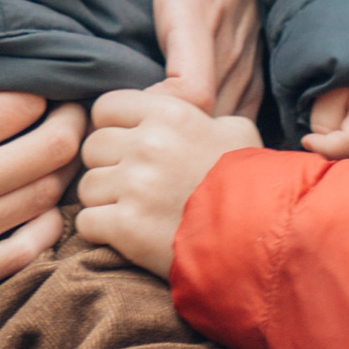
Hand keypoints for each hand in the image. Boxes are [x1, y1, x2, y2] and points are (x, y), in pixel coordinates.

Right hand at [0, 93, 87, 332]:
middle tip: (71, 116)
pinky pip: (24, 255)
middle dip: (72, 125)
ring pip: (46, 200)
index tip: (47, 86)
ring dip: (59, 175)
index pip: (24, 105)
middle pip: (53, 149)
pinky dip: (44, 229)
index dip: (44, 90)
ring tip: (54, 162)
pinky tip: (39, 213)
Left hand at [26, 0, 262, 117]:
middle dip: (166, 138)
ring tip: (144, 140)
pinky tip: (180, 133)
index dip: (155, 115)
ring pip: (226, 120)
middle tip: (118, 140)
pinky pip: (243, 111)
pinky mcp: (257, 60)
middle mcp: (227, 38)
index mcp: (193, 7)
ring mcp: (248, 52)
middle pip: (206, 116)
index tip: (117, 114)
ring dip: (190, 137)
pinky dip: (213, 128)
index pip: (190, 89)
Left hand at [76, 85, 259, 279]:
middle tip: (133, 187)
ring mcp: (135, 185)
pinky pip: (87, 222)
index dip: (112, 128)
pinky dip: (102, 231)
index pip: (105, 108)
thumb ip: (199, 116)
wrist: (262, 240)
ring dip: (104, 201)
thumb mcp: (236, 133)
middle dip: (107, 167)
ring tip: (136, 213)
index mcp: (170, 114)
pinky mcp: (126, 226)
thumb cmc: (253, 184)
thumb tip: (185, 115)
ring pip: (87, 186)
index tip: (127, 148)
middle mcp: (147, 144)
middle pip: (92, 148)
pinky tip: (128, 235)